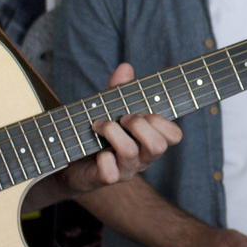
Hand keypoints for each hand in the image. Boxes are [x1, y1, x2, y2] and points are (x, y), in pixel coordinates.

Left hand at [57, 63, 181, 195]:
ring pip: (130, 152)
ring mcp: (126, 170)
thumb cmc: (99, 134)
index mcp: (150, 141)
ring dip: (112, 131)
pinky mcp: (106, 179)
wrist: (72, 161)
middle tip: (122, 118)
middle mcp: (143, 158)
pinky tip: (95, 152)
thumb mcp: (110, 108)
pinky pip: (109, 172)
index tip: (142, 112)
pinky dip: (101, 158)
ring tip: (99, 125)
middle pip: (159, 145)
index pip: (174, 136)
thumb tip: (125, 67)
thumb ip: (120, 90)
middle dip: (139, 124)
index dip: (161, 121)